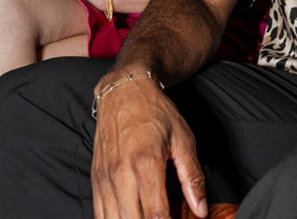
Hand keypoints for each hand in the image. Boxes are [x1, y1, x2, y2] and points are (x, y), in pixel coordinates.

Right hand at [92, 73, 207, 218]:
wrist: (123, 90)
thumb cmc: (154, 111)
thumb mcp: (182, 138)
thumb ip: (191, 177)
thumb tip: (201, 210)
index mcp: (145, 163)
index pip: (156, 215)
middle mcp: (120, 174)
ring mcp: (104, 179)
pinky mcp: (95, 180)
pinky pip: (100, 214)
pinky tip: (129, 218)